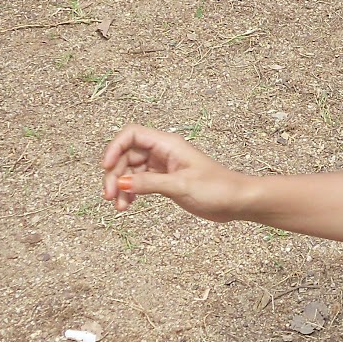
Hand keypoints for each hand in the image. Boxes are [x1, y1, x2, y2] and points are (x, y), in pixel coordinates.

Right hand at [101, 125, 252, 222]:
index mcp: (168, 145)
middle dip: (114, 173)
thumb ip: (149, 183)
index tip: (106, 167)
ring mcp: (163, 167)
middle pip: (126, 154)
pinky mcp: (165, 181)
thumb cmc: (217, 188)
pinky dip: (131, 192)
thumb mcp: (180, 186)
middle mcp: (163, 152)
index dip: (114, 148)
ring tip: (119, 207)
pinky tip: (127, 206)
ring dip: (121, 186)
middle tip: (110, 196)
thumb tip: (121, 183)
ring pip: (130, 170)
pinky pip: (139, 182)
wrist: (237, 202)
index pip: (132, 135)